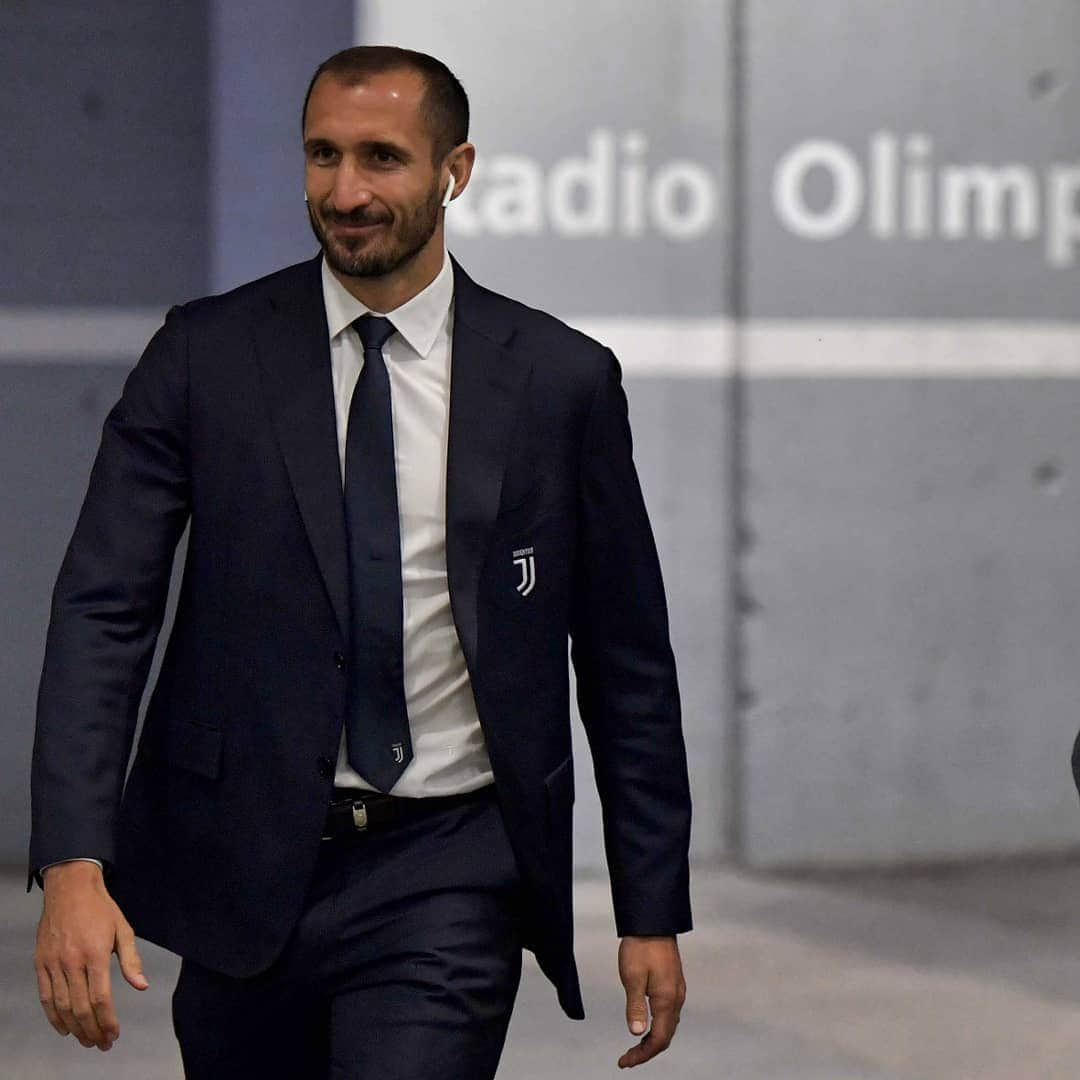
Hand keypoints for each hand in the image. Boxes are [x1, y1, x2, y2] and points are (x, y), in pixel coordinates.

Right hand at [34, 862, 149, 1051]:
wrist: (70, 889)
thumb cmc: (101, 908)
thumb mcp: (123, 929)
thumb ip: (131, 960)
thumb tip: (142, 986)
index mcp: (96, 954)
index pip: (101, 998)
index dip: (108, 1021)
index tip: (114, 1034)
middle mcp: (73, 962)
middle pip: (81, 1008)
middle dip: (92, 1031)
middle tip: (101, 1044)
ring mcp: (54, 963)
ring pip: (62, 1007)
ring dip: (74, 1028)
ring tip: (86, 1040)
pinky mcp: (41, 963)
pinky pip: (45, 996)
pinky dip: (53, 1016)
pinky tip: (64, 1027)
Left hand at [617, 934, 685, 1068]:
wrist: (652, 921)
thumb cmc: (640, 947)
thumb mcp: (632, 977)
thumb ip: (635, 1006)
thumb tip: (636, 1033)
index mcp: (667, 999)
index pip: (658, 1039)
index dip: (642, 1054)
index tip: (624, 1062)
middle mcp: (676, 998)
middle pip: (665, 1036)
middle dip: (647, 1051)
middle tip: (627, 1059)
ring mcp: (677, 990)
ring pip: (668, 1025)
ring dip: (653, 1040)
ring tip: (634, 1047)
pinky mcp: (674, 983)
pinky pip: (669, 1013)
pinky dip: (658, 1026)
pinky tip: (646, 1025)